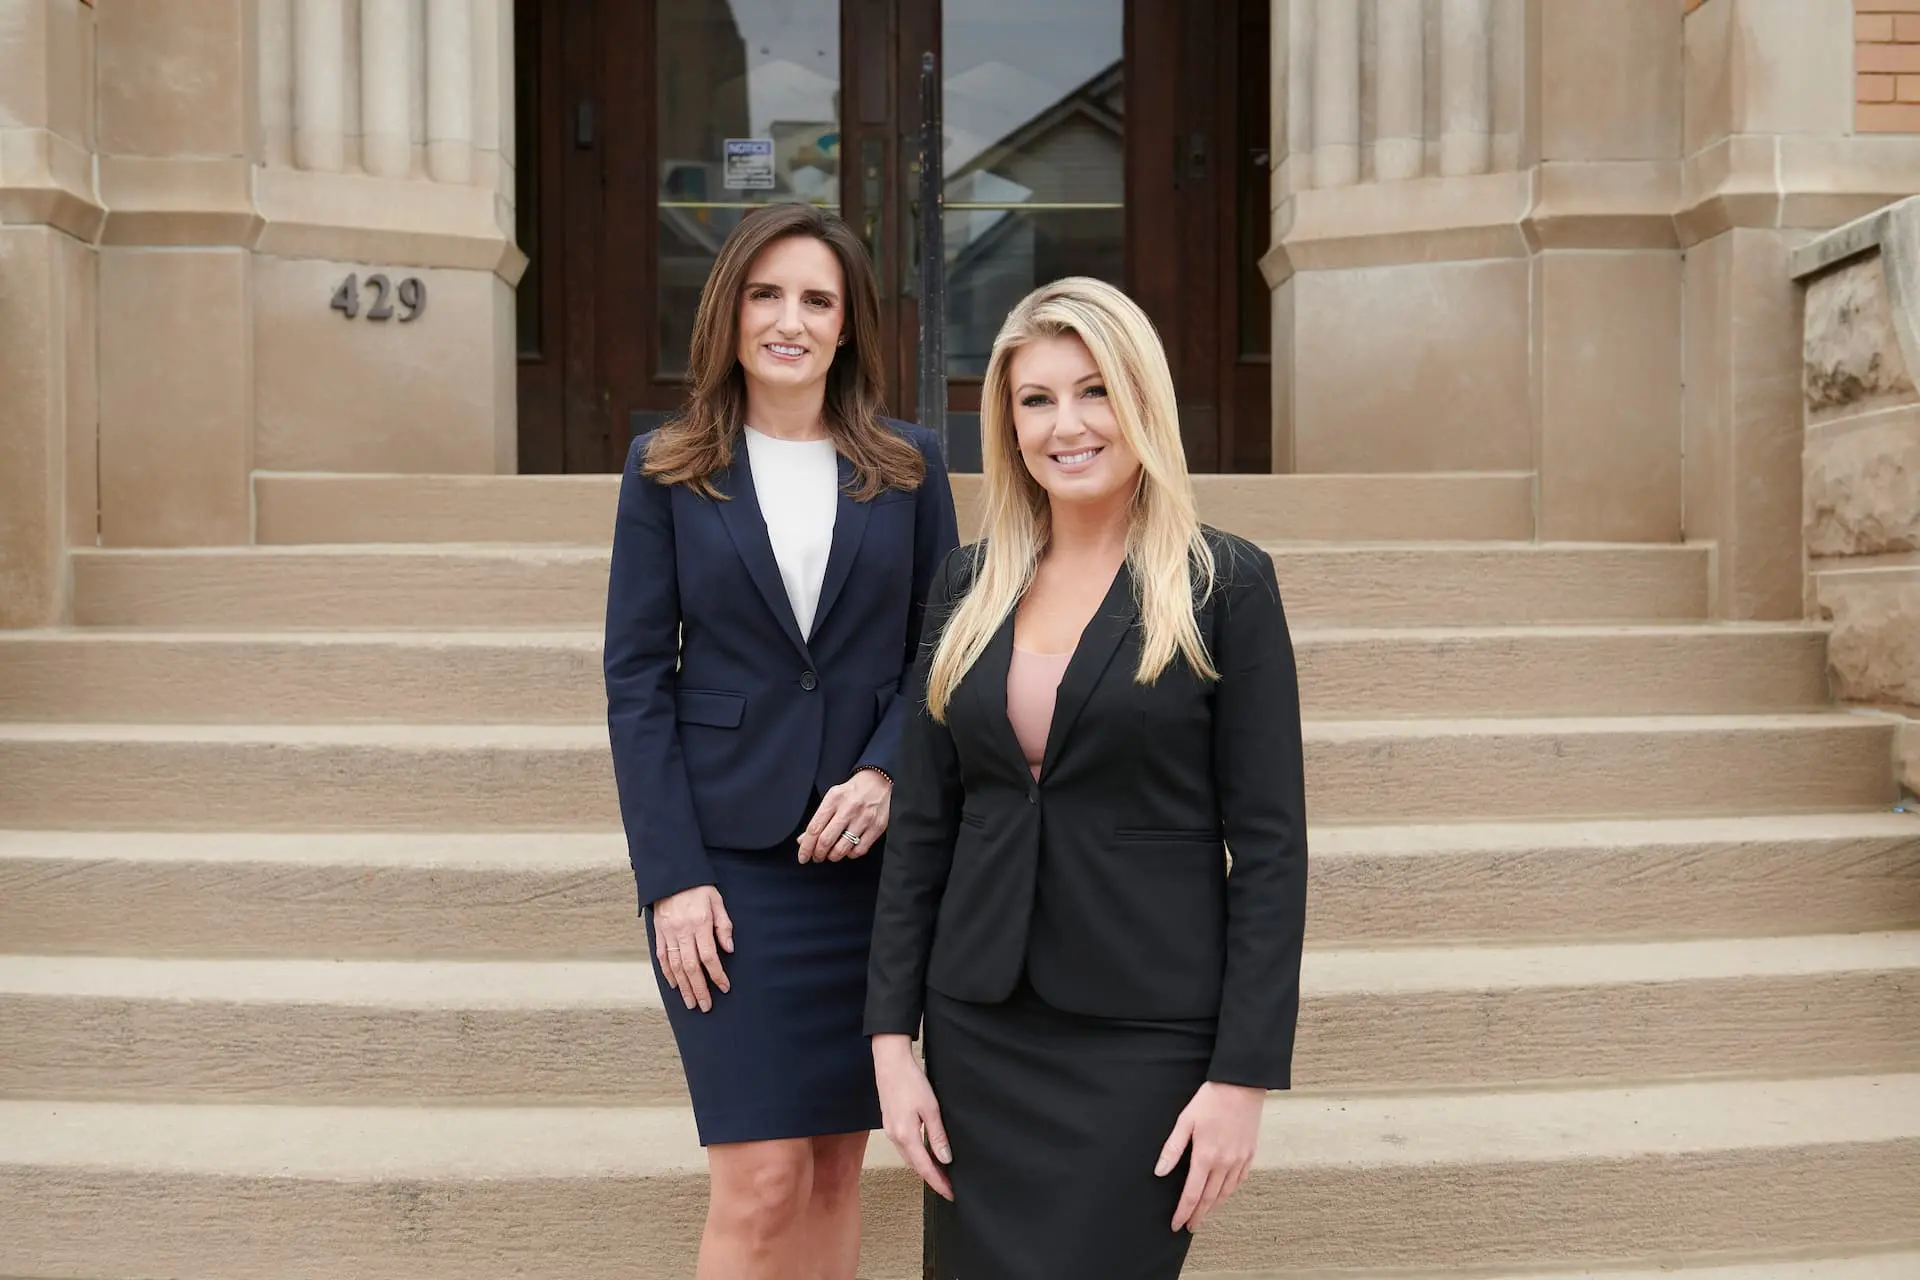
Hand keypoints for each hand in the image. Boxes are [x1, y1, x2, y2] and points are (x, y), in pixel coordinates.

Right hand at [651, 885, 732, 1012]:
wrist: (671, 875)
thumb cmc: (697, 887)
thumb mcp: (717, 901)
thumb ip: (723, 925)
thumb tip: (729, 949)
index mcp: (700, 923)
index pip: (709, 956)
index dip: (717, 975)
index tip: (724, 987)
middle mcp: (682, 931)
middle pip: (691, 967)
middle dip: (699, 989)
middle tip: (705, 1006)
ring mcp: (668, 933)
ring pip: (676, 966)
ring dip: (684, 987)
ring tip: (690, 1003)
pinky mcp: (658, 933)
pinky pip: (662, 957)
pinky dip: (668, 973)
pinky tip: (675, 985)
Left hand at [798, 768, 891, 862]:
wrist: (878, 781)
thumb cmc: (852, 791)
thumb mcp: (832, 798)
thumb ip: (818, 819)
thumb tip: (803, 840)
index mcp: (834, 799)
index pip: (814, 828)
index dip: (806, 847)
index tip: (803, 856)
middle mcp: (848, 808)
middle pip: (826, 840)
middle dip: (818, 854)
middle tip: (817, 857)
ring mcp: (864, 819)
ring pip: (842, 848)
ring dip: (833, 856)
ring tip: (831, 855)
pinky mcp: (877, 827)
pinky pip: (859, 850)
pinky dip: (850, 854)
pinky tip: (848, 850)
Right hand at [873, 1034, 952, 1199]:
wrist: (890, 1063)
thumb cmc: (910, 1081)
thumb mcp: (931, 1108)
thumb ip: (937, 1135)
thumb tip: (945, 1158)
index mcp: (906, 1135)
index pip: (925, 1168)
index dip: (938, 1183)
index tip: (950, 1193)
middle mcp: (895, 1137)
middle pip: (915, 1166)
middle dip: (931, 1178)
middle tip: (948, 1187)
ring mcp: (890, 1131)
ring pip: (908, 1158)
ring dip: (923, 1168)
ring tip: (939, 1174)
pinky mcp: (889, 1123)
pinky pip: (904, 1147)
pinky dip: (915, 1155)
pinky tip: (924, 1153)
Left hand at [1155, 1081, 1264, 1231]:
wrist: (1242, 1085)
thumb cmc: (1211, 1100)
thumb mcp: (1185, 1120)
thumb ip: (1172, 1149)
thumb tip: (1160, 1172)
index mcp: (1206, 1157)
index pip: (1192, 1194)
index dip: (1183, 1212)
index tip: (1176, 1224)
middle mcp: (1225, 1163)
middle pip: (1209, 1199)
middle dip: (1198, 1215)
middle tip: (1189, 1226)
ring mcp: (1239, 1160)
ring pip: (1225, 1193)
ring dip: (1214, 1207)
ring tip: (1204, 1215)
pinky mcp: (1250, 1154)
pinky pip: (1239, 1181)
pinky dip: (1229, 1192)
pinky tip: (1223, 1194)